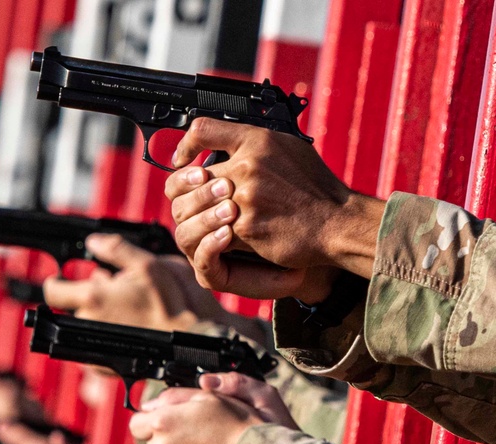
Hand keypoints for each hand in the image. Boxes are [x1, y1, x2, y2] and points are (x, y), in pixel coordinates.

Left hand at [43, 235, 205, 331]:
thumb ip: (115, 249)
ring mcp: (93, 346)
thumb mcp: (146, 265)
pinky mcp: (101, 364)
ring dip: (98, 316)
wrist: (186, 340)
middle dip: (89, 297)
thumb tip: (92, 240)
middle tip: (115, 294)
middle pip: (74, 306)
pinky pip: (94, 345)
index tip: (61, 280)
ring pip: (86, 324)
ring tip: (126, 312)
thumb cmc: (168, 303)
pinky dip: (104, 336)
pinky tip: (125, 330)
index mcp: (92, 298)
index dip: (55, 283)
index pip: (52, 291)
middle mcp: (87, 323)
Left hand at [128, 372, 294, 443]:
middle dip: (165, 435)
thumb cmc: (241, 425)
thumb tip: (152, 403)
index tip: (168, 418)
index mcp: (163, 422)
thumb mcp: (211, 397)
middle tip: (194, 432)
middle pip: (150, 441)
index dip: (152, 419)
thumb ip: (175, 396)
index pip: (137, 421)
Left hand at [165, 118, 383, 300]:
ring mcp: (246, 197)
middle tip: (188, 200)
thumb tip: (226, 139)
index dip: (185, 145)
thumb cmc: (314, 188)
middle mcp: (249, 164)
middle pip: (193, 176)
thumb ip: (256, 143)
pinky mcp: (245, 227)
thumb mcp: (289, 148)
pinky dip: (215, 237)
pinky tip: (221, 238)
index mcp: (259, 140)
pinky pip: (213, 231)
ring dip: (196, 216)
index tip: (182, 159)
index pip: (203, 129)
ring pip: (198, 206)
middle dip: (186, 191)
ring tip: (203, 221)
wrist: (336, 222)